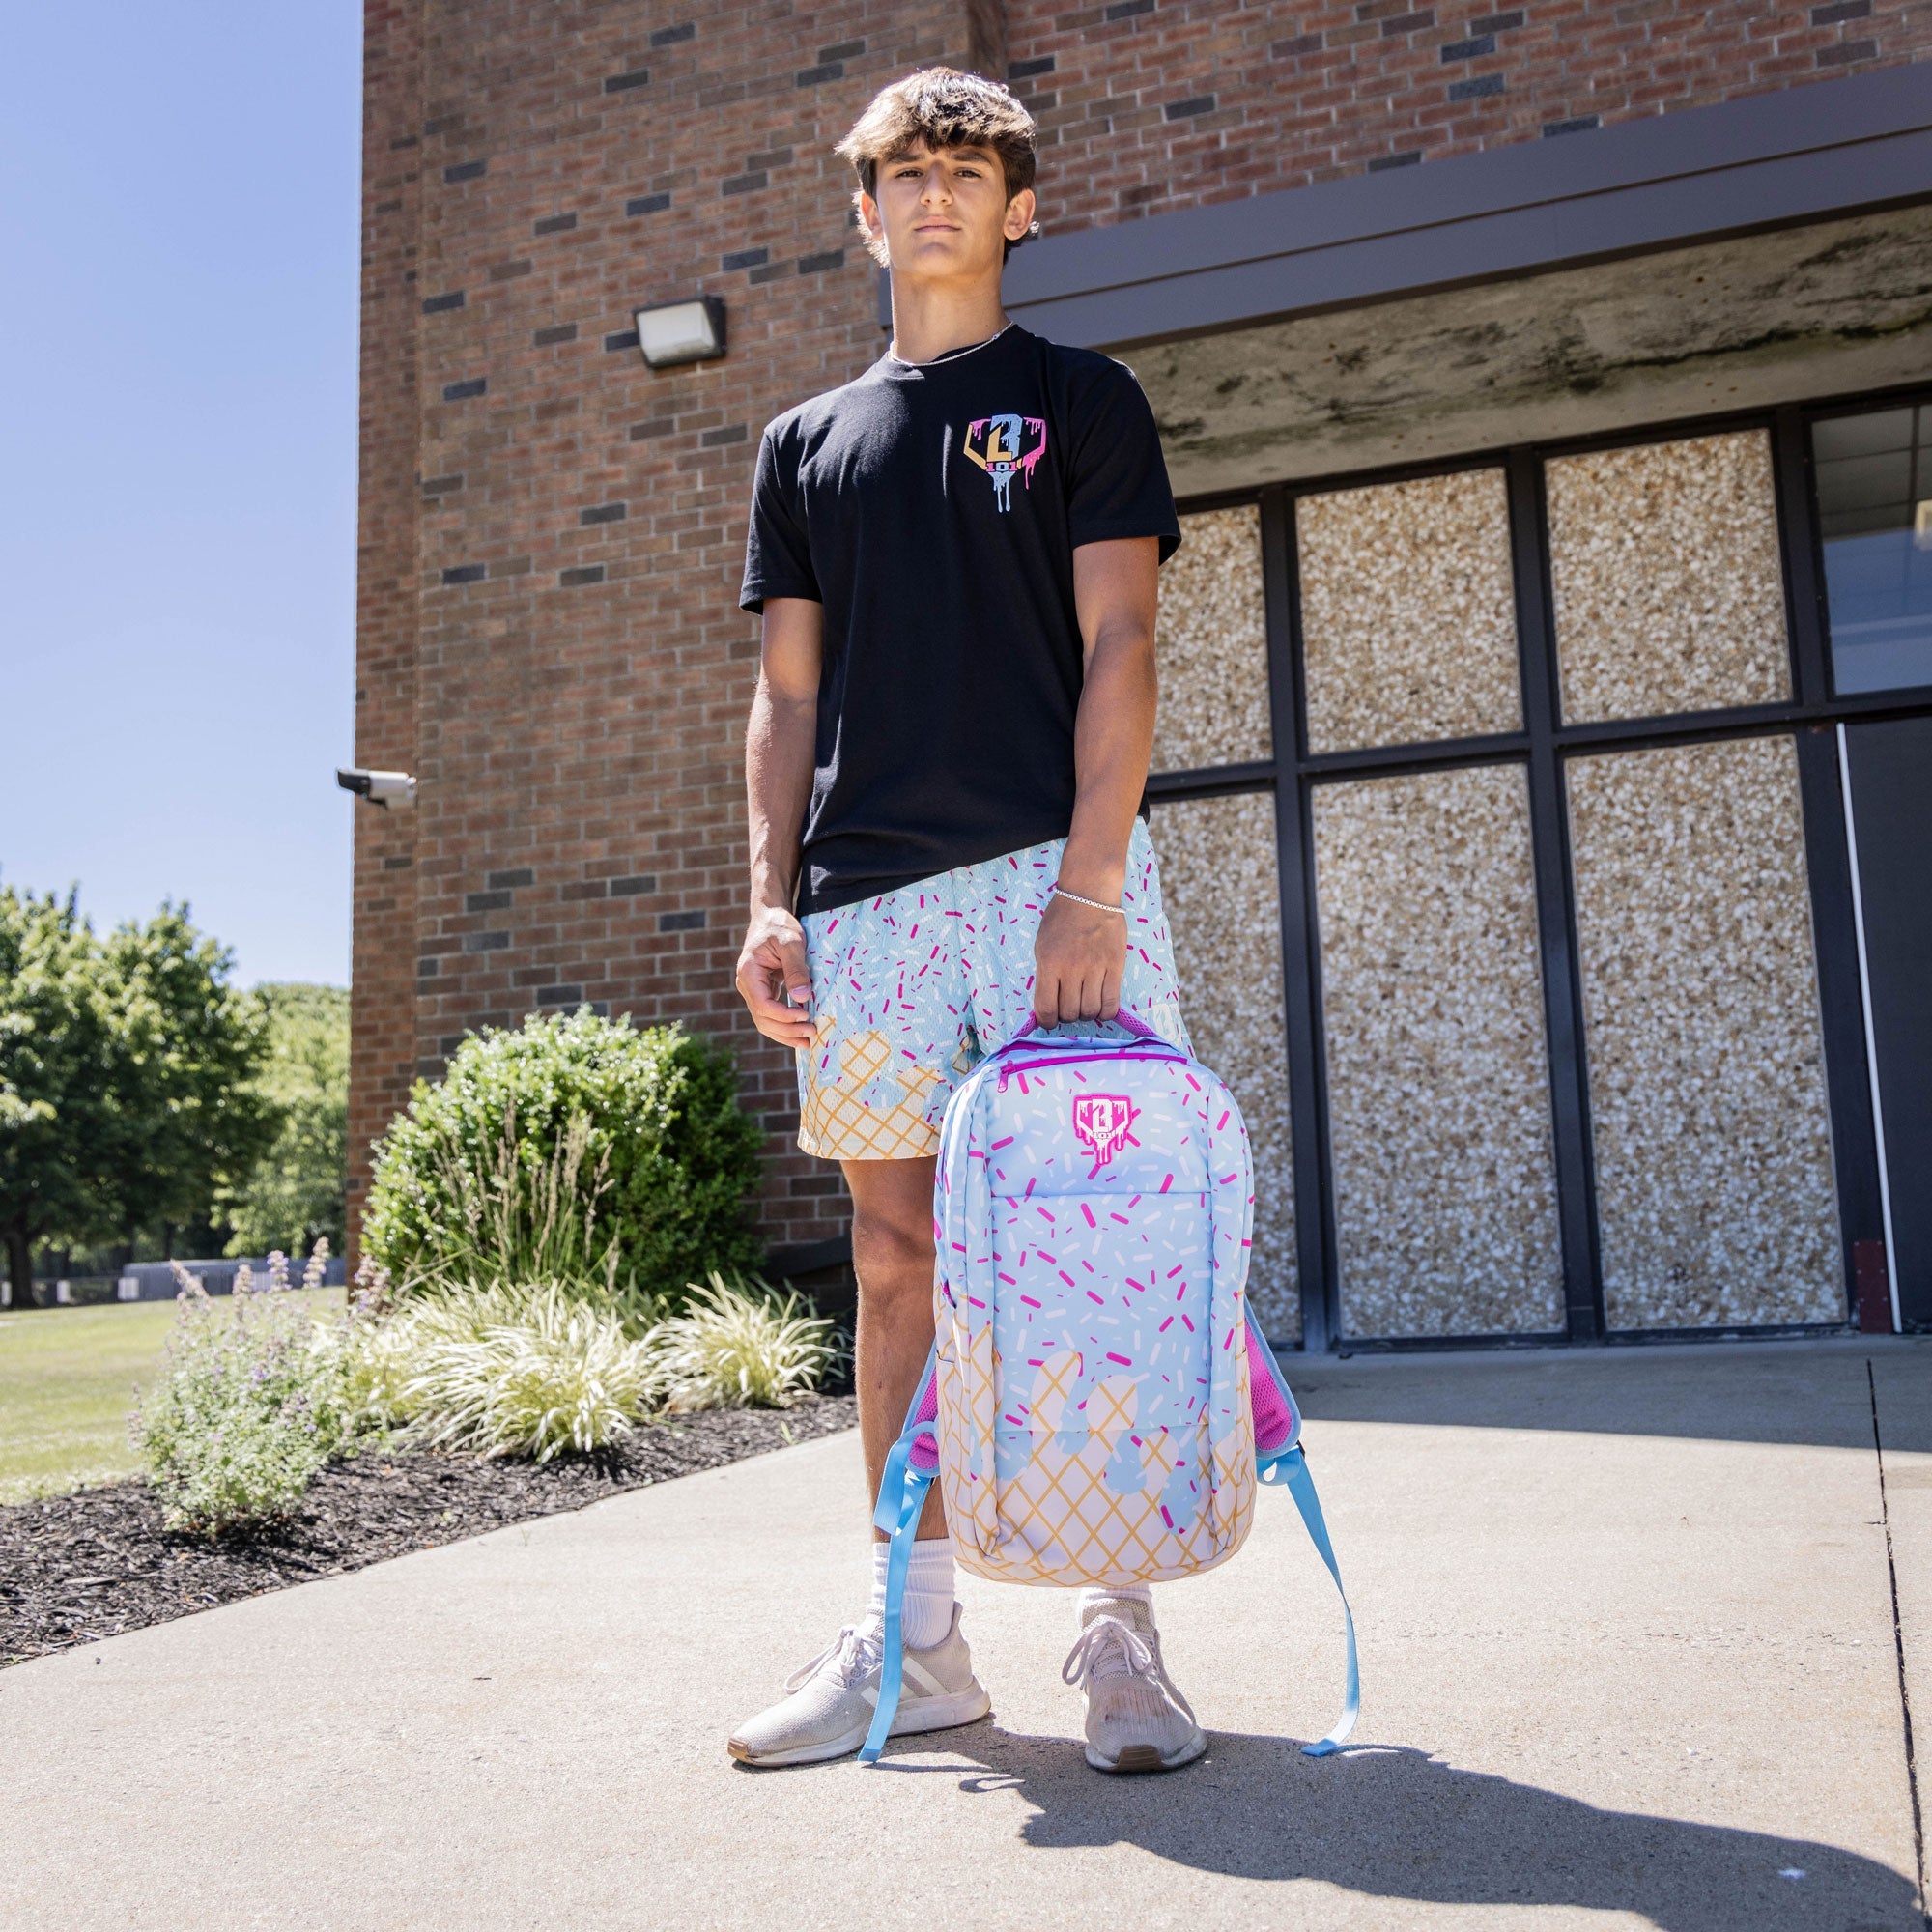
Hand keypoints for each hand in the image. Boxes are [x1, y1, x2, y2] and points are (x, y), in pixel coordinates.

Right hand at [735, 906, 813, 1047]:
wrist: (771, 917)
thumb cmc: (780, 925)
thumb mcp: (792, 942)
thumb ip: (796, 968)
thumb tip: (802, 997)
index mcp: (749, 972)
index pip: (763, 1005)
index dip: (784, 1016)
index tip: (806, 1016)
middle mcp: (746, 985)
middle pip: (763, 1019)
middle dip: (787, 1030)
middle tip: (812, 1033)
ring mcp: (753, 990)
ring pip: (765, 1022)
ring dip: (786, 1034)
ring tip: (808, 1042)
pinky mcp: (763, 992)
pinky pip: (771, 1015)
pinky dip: (785, 1026)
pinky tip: (800, 1033)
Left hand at [1032, 892, 1124, 1026]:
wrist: (1089, 894)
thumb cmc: (1061, 919)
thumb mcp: (1042, 946)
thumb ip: (1044, 975)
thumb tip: (1047, 1006)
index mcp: (1049, 963)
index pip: (1046, 1009)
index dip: (1047, 1022)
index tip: (1049, 1021)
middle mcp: (1072, 969)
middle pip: (1070, 1013)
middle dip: (1067, 1016)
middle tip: (1069, 1006)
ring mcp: (1095, 968)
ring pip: (1091, 1011)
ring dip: (1086, 1014)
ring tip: (1085, 1003)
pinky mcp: (1115, 966)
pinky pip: (1112, 1003)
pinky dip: (1105, 1012)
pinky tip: (1101, 1006)